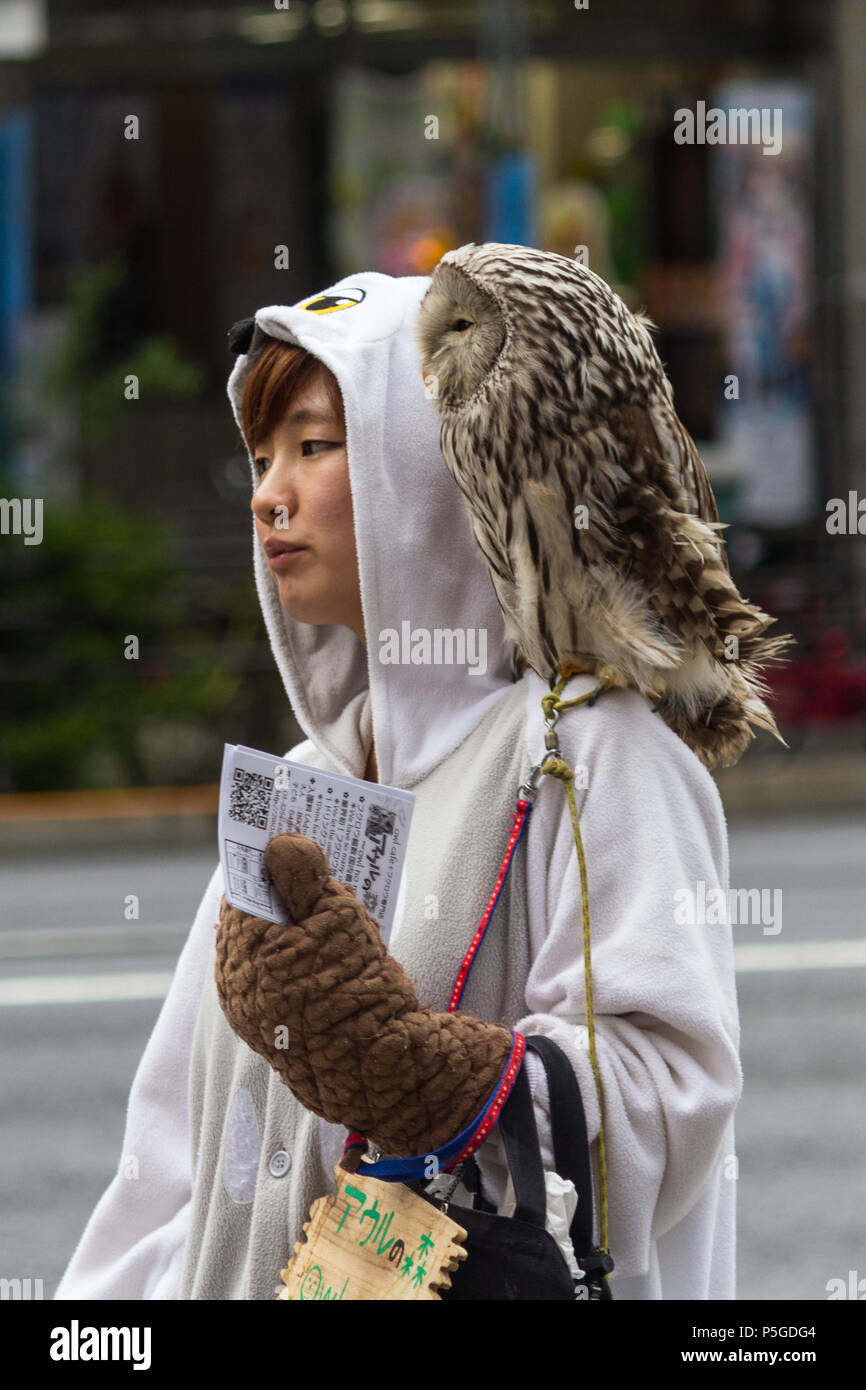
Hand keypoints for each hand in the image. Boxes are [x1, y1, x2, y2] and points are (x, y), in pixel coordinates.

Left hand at [215, 832, 512, 1155]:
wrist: (377, 1070)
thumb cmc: (355, 990)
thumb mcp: (336, 918)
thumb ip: (304, 875)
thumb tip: (279, 842)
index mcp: (239, 950)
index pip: (244, 885)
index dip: (268, 857)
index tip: (292, 832)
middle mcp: (236, 981)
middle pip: (255, 915)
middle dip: (284, 886)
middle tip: (319, 857)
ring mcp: (255, 1009)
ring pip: (269, 945)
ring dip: (296, 919)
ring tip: (334, 896)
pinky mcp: (280, 1027)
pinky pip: (281, 974)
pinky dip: (301, 952)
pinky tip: (335, 942)